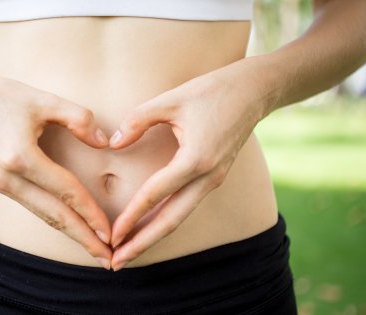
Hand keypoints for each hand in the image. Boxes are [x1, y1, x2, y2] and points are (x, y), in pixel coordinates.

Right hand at [0, 68, 112, 268]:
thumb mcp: (42, 99)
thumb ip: (78, 118)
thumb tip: (104, 143)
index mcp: (20, 157)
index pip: (65, 192)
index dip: (91, 213)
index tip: (111, 232)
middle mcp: (9, 179)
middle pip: (54, 217)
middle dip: (84, 239)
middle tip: (109, 260)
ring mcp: (2, 184)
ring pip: (44, 216)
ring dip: (71, 234)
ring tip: (95, 249)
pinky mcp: (1, 184)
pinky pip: (34, 207)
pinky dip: (56, 220)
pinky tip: (72, 227)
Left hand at [107, 69, 267, 270]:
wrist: (254, 91)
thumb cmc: (212, 91)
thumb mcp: (171, 99)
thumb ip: (138, 120)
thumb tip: (114, 143)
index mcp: (196, 159)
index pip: (155, 194)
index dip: (131, 216)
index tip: (111, 236)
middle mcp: (207, 177)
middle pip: (171, 221)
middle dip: (142, 243)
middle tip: (117, 263)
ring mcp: (213, 180)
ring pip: (180, 217)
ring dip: (154, 236)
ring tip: (129, 252)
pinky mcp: (214, 177)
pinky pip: (186, 205)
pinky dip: (166, 220)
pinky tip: (150, 227)